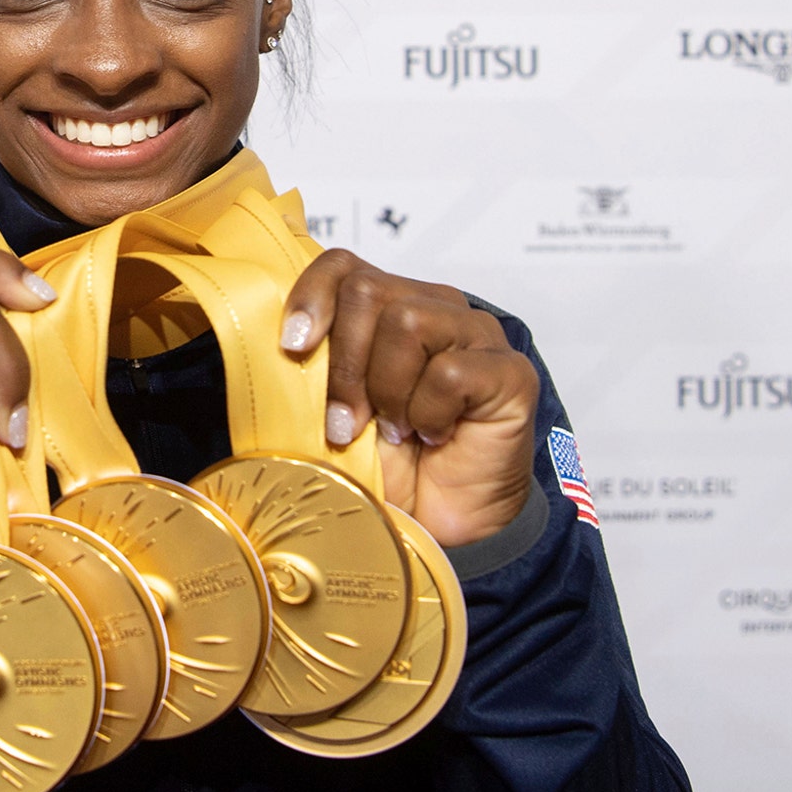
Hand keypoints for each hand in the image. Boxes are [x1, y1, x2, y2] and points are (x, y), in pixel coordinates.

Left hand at [281, 250, 537, 547]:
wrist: (441, 525)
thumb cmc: (391, 466)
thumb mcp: (335, 408)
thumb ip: (317, 363)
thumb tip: (281, 339)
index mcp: (391, 307)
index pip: (343, 266)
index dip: (312, 298)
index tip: (293, 346)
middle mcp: (436, 308)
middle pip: (368, 291)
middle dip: (345, 365)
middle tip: (348, 423)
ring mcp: (478, 335)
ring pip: (407, 322)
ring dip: (388, 391)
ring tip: (398, 430)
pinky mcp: (510, 371)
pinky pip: (448, 373)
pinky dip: (429, 414)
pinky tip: (434, 436)